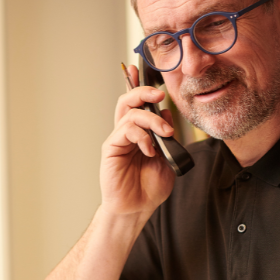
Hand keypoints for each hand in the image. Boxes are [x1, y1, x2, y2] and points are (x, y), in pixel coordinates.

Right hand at [99, 64, 175, 216]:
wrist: (136, 208)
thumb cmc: (149, 187)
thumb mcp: (167, 158)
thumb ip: (166, 136)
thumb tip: (167, 114)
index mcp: (139, 133)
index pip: (137, 104)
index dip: (137, 85)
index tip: (139, 70)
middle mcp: (126, 133)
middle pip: (128, 101)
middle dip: (142, 91)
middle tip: (159, 94)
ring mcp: (118, 140)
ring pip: (130, 113)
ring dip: (152, 119)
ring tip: (165, 133)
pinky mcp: (111, 148)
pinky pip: (126, 131)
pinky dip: (142, 137)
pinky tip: (150, 151)